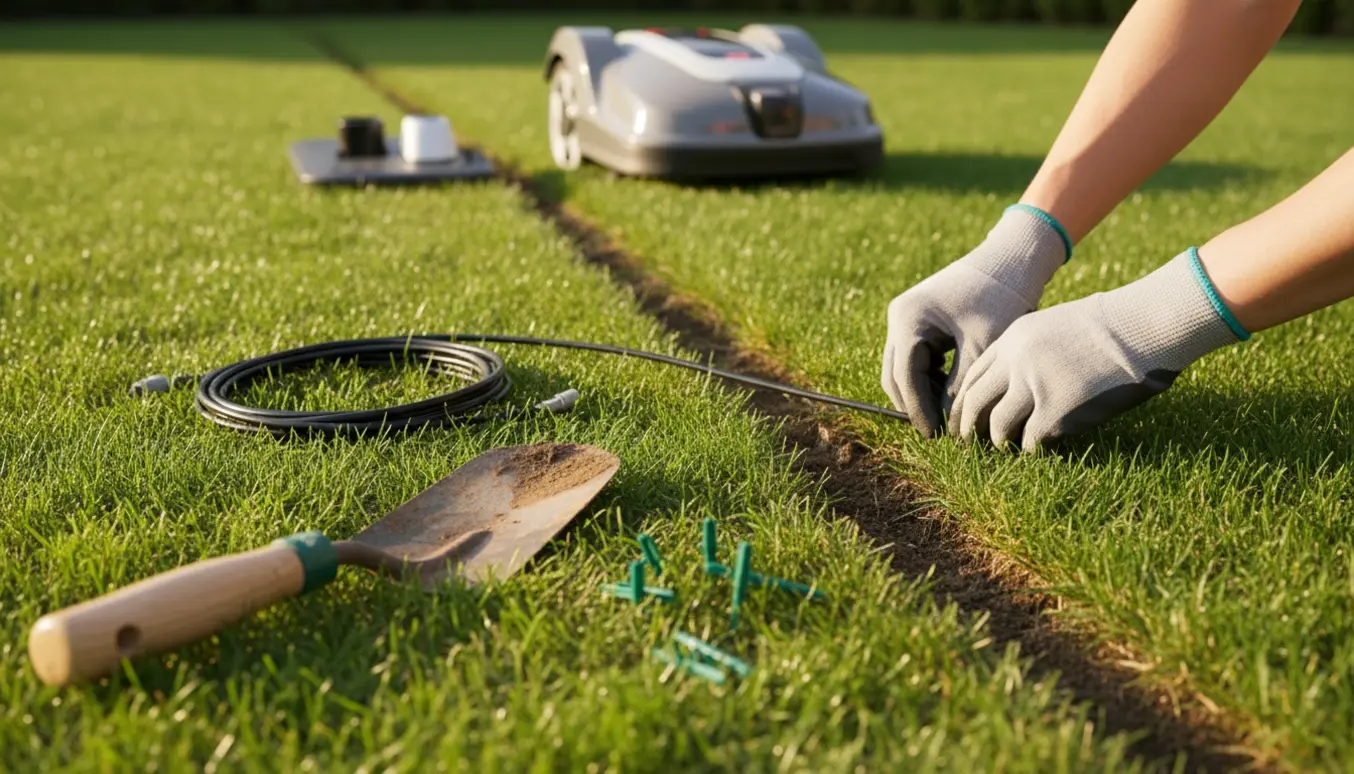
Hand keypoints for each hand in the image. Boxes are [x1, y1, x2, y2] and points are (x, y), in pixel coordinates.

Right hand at [881, 205, 1069, 436]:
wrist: (1012, 258)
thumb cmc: (1002, 296)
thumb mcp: (983, 345)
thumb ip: (962, 386)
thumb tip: (951, 425)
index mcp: (909, 318)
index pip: (905, 376)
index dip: (918, 409)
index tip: (934, 436)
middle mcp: (899, 316)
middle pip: (895, 374)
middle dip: (915, 404)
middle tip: (939, 431)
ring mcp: (906, 316)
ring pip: (903, 368)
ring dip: (921, 392)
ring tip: (948, 416)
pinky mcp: (918, 318)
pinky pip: (915, 357)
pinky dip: (929, 377)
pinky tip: (950, 392)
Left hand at [949, 248, 1249, 450]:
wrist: (1144, 326)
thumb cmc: (1112, 326)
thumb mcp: (1057, 326)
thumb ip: (1030, 351)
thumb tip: (1015, 384)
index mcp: (1014, 337)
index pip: (973, 374)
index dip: (963, 398)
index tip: (961, 415)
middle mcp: (1016, 361)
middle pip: (975, 401)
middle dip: (966, 426)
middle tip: (966, 443)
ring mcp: (1034, 386)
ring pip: (997, 426)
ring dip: (998, 441)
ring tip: (1003, 449)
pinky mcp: (1057, 411)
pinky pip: (1030, 441)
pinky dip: (1030, 450)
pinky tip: (1036, 452)